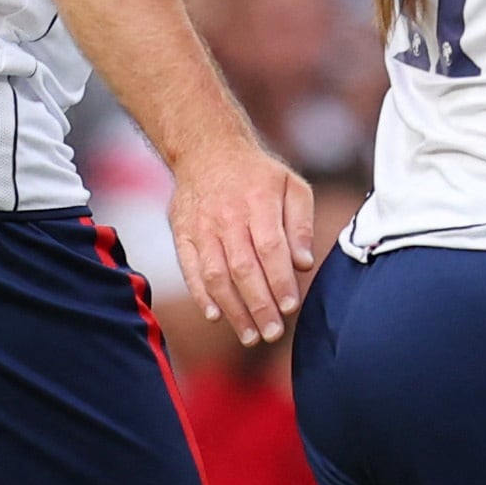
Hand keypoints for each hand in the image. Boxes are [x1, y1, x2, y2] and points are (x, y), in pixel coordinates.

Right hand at [170, 140, 316, 346]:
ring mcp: (201, 225)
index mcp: (259, 200)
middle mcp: (228, 215)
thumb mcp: (291, 186)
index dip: (280, 281)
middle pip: (243, 267)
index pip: (271, 248)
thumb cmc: (258, 175)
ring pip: (216, 274)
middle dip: (259, 305)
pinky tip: (216, 315)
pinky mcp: (182, 232)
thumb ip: (302, 225)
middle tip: (273, 333)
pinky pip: (190, 268)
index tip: (290, 307)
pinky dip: (201, 294)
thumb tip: (304, 264)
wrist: (207, 149)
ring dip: (233, 309)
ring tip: (250, 335)